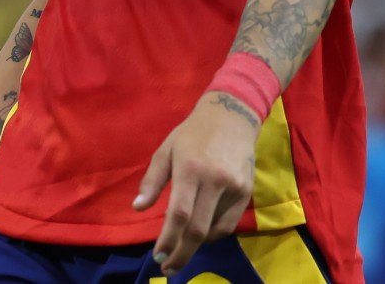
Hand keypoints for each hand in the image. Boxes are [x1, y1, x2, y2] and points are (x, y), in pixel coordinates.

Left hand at [134, 92, 261, 275]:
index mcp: (190, 169)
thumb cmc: (192, 134)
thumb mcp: (166, 150)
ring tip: (182, 249)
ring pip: (214, 229)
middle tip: (168, 267)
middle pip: (198, 229)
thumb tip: (138, 208)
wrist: (233, 116)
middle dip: (181, 253)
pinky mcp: (246, 191)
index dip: (169, 239)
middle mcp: (214, 180)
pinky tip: (202, 234)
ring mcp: (234, 187)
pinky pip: (229, 224)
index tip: (158, 255)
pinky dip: (213, 234)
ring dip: (196, 245)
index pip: (180, 214)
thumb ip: (152, 181)